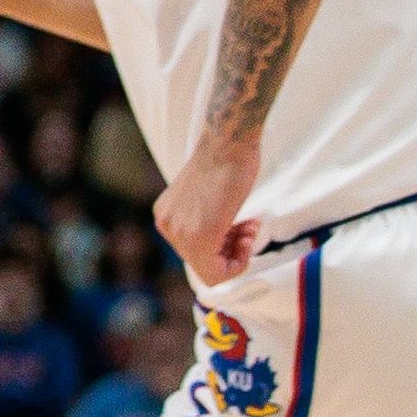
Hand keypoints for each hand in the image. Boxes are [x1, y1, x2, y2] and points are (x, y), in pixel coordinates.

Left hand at [153, 128, 264, 283]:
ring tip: (250, 227)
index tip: (240, 232)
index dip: (224, 250)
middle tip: (249, 230)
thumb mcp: (205, 200)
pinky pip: (215, 271)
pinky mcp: (198, 236)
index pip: (194, 254)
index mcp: (167, 217)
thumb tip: (221, 246)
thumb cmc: (225, 164)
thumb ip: (204, 222)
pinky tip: (248, 230)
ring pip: (211, 270)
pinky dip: (239, 260)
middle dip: (232, 251)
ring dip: (238, 253)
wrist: (229, 144)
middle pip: (203, 263)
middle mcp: (167, 226)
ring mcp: (180, 233)